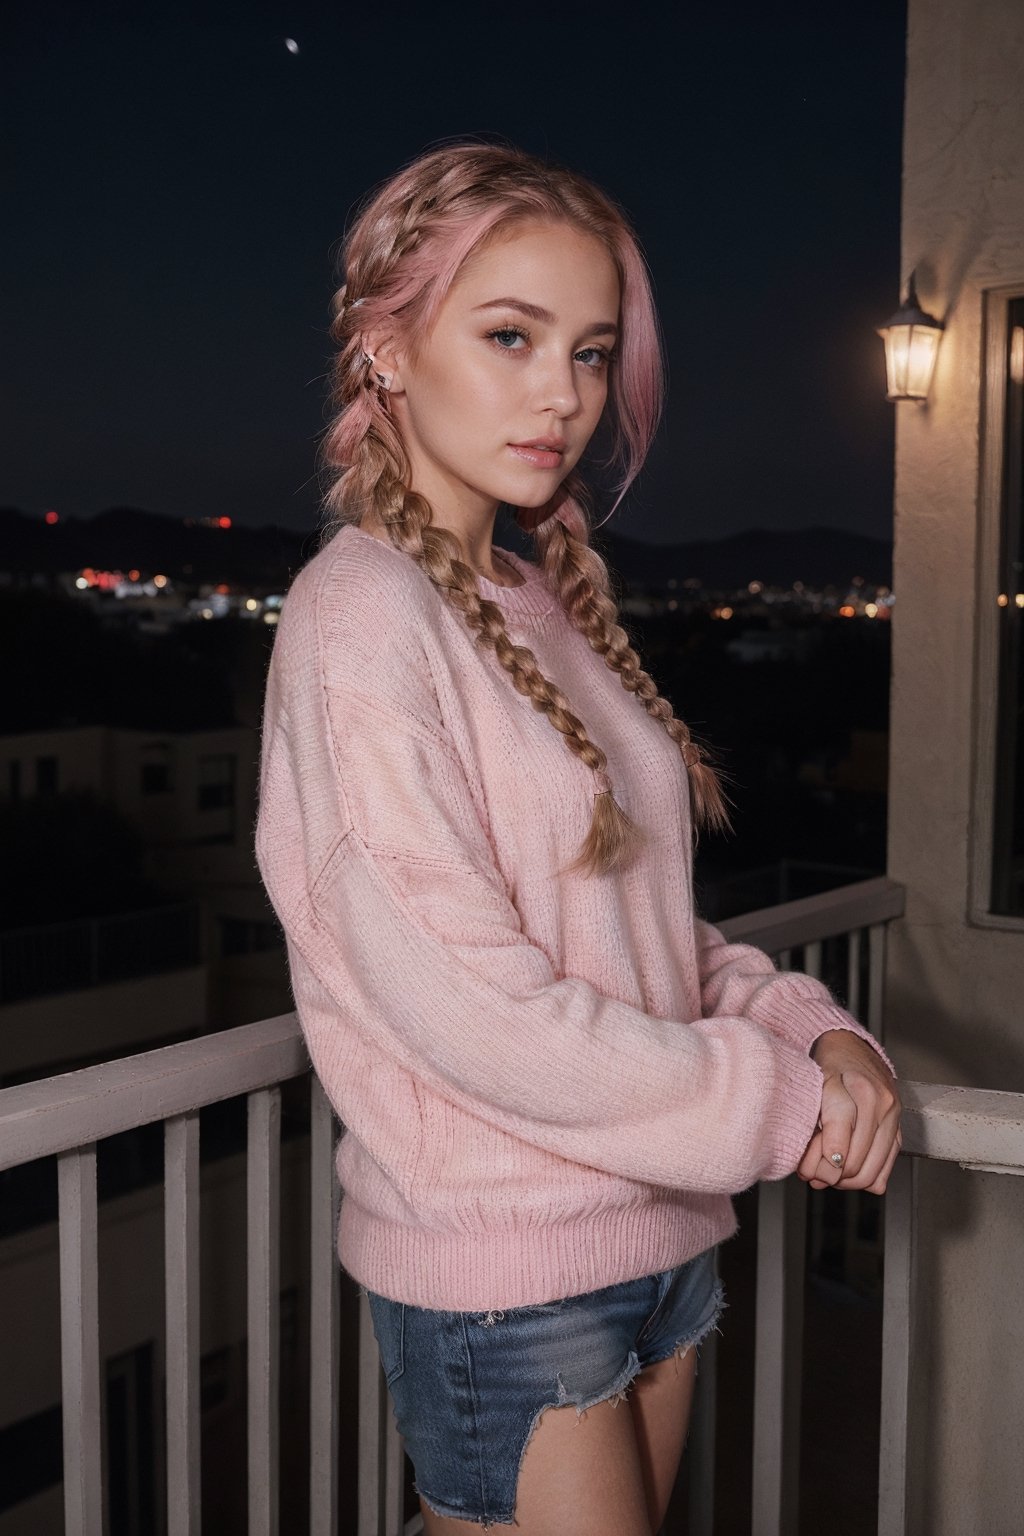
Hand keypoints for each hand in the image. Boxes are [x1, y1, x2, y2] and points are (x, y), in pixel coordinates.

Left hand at [797, 1030, 901, 1193]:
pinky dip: (865, 1177)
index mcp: (860, 1093)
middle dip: (830, 1176)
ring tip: (827, 1173)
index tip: (805, 1166)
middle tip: (811, 1173)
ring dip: (846, 1181)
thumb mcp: (815, 1086)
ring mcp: (894, 1118)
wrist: (850, 1046)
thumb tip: (822, 1164)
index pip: (839, 1148)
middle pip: (855, 1166)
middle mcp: (883, 1106)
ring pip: (872, 1173)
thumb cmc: (828, 1063)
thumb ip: (818, 1123)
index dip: (819, 1165)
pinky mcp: (899, 1128)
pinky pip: (886, 1168)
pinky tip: (846, 1169)